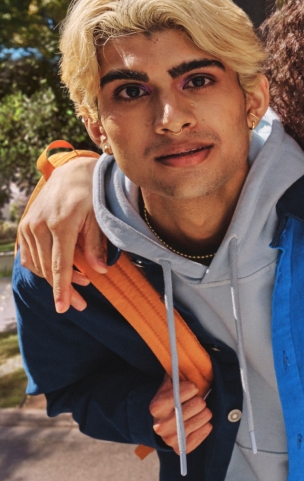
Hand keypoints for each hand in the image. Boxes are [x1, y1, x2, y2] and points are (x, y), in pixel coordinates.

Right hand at [16, 156, 105, 312]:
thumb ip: (97, 244)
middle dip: (64, 289)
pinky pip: (30, 256)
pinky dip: (43, 268)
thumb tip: (100, 271)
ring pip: (38, 265)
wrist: (71, 173)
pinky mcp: (25, 227)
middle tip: (81, 305)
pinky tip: (60, 272)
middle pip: (49, 268)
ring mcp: (29, 226)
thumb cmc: (91, 194)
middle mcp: (39, 226)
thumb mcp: (99, 217)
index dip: (62, 288)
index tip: (63, 308)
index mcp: (61, 224)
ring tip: (79, 285)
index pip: (60, 264)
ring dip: (55, 279)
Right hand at [149, 375, 212, 454]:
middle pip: (199, 404)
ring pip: (204, 418)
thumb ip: (178, 374)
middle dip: (200, 400)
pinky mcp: (179, 448)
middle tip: (194, 402)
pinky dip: (205, 427)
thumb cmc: (168, 400)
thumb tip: (189, 360)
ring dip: (204, 413)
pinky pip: (204, 432)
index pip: (189, 390)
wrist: (157, 422)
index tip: (191, 388)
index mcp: (157, 406)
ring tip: (198, 411)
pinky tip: (200, 423)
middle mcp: (160, 425)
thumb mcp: (169, 384)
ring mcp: (169, 438)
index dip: (193, 387)